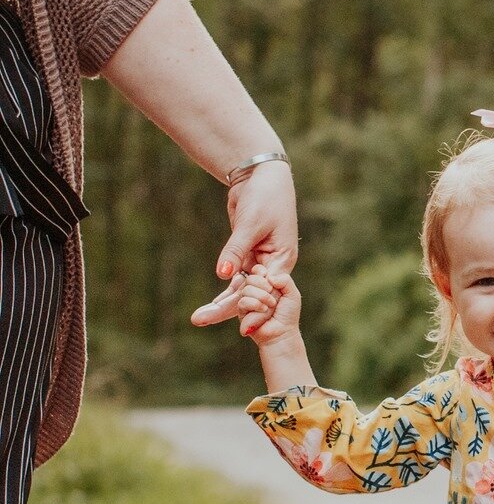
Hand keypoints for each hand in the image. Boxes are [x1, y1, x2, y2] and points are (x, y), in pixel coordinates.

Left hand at [191, 161, 297, 326]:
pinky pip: (236, 276)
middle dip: (232, 310)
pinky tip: (212, 306)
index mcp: (282, 260)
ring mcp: (259, 260)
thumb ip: (235, 251)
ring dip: (224, 303)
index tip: (242, 328)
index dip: (254, 309)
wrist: (261, 175)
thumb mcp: (250, 225)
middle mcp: (272, 265)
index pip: (267, 291)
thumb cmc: (264, 197)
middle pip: (252, 293)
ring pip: (242, 287)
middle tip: (207, 322)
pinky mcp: (247, 253)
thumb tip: (223, 275)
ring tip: (201, 318)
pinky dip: (226, 289)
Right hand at [237, 264, 301, 345]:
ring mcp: (247, 300)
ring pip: (247, 288)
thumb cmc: (288, 314)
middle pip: (251, 278)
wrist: (282, 333)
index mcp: (265, 284)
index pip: (258, 270)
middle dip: (265, 287)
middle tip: (273, 299)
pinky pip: (244, 301)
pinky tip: (263, 311)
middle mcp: (255, 290)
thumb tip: (269, 276)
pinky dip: (256, 305)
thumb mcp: (292, 294)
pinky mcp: (242, 311)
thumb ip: (284, 280)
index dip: (262, 273)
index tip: (270, 282)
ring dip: (262, 297)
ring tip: (270, 307)